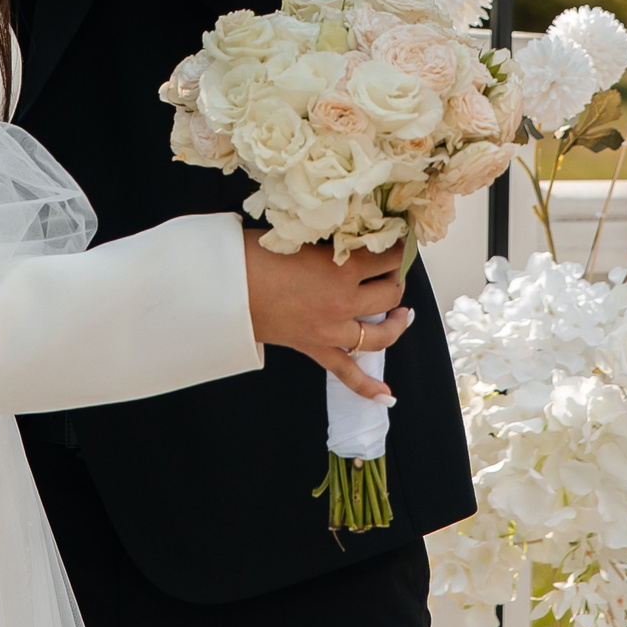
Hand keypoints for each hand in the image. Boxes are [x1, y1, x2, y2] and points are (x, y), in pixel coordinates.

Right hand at [242, 233, 410, 401]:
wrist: (225, 290)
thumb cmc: (254, 256)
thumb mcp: (298, 236)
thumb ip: (328, 239)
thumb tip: (345, 231)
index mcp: (342, 269)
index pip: (385, 256)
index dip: (397, 246)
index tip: (399, 239)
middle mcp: (344, 302)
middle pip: (389, 292)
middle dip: (396, 278)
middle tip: (393, 268)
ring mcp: (332, 330)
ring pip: (381, 334)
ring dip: (396, 323)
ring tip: (401, 313)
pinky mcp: (316, 348)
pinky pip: (347, 373)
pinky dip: (367, 387)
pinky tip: (386, 396)